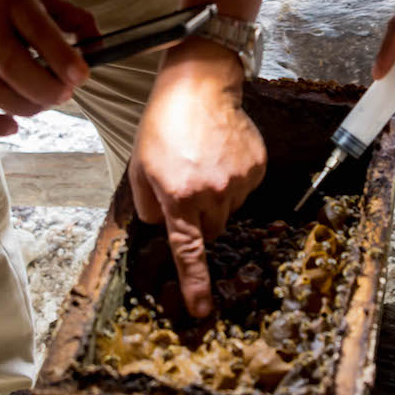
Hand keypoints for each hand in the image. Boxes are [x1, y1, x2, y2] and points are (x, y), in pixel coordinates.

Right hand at [0, 0, 98, 135]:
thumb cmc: (4, 2)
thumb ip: (75, 19)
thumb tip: (99, 49)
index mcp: (13, 4)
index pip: (37, 31)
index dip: (61, 57)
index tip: (82, 75)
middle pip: (13, 67)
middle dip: (46, 89)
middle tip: (65, 94)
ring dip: (27, 106)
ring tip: (45, 102)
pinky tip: (14, 125)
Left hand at [129, 40, 266, 317]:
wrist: (200, 85)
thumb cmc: (163, 124)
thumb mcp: (139, 166)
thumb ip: (146, 205)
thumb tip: (159, 226)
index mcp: (178, 197)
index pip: (188, 251)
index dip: (195, 283)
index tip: (202, 309)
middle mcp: (212, 193)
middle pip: (211, 232)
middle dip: (199, 222)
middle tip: (186, 191)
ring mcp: (238, 181)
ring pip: (228, 212)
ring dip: (215, 199)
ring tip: (202, 163)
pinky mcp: (256, 167)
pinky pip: (244, 190)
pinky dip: (232, 181)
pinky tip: (220, 155)